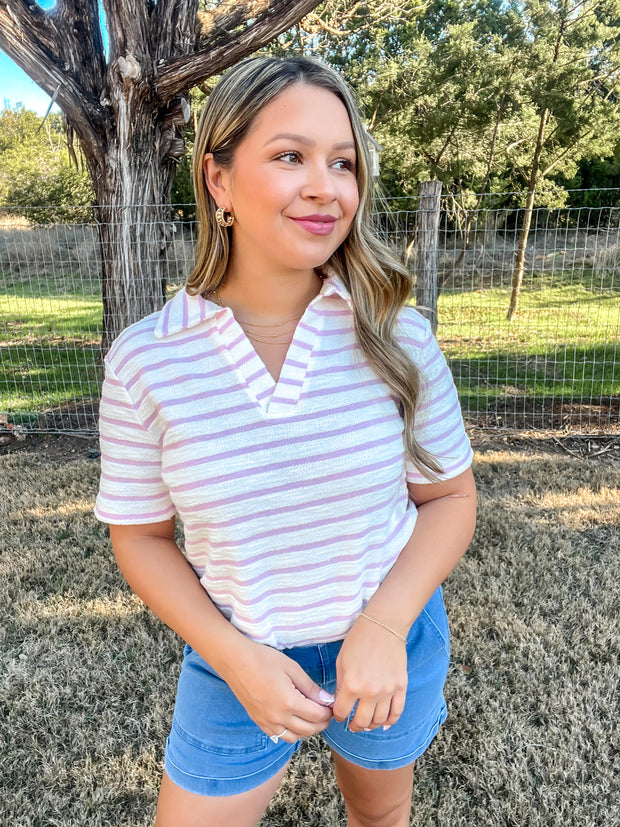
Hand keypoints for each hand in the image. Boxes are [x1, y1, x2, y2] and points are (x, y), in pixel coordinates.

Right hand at [220, 641, 333, 742]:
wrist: (236, 662)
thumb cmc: (264, 660)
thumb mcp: (292, 669)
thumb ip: (311, 687)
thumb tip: (327, 700)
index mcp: (289, 702)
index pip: (317, 716)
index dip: (328, 712)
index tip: (332, 705)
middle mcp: (278, 718)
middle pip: (309, 730)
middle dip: (321, 722)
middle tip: (326, 712)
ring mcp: (267, 722)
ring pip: (295, 737)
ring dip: (307, 729)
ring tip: (311, 716)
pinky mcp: (259, 722)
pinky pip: (280, 736)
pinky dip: (291, 732)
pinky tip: (294, 719)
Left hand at [332, 616, 407, 731]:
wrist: (384, 625)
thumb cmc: (359, 640)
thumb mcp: (341, 661)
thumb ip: (340, 684)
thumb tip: (340, 702)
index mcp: (351, 684)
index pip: (342, 712)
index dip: (338, 716)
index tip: (338, 715)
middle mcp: (370, 692)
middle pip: (361, 722)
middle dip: (353, 726)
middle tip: (351, 725)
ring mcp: (387, 691)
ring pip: (379, 720)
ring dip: (370, 725)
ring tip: (366, 723)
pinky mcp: (401, 687)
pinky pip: (397, 712)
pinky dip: (390, 721)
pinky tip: (384, 723)